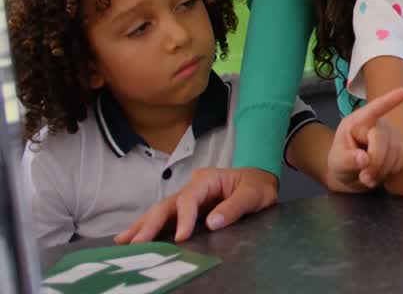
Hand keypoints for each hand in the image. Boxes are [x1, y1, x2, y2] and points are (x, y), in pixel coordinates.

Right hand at [115, 166, 278, 243]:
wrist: (260, 183)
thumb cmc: (257, 186)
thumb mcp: (254, 194)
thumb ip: (235, 207)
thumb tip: (213, 222)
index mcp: (207, 179)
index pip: (189, 199)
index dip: (183, 218)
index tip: (181, 237)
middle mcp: (193, 187)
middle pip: (168, 205)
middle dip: (150, 224)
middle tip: (135, 242)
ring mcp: (188, 198)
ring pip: (162, 211)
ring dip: (143, 226)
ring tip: (123, 241)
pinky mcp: (188, 210)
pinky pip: (167, 218)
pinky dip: (150, 227)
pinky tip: (134, 237)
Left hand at [326, 88, 402, 191]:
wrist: (352, 175)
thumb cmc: (341, 164)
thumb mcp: (337, 164)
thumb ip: (347, 160)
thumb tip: (364, 159)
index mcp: (357, 122)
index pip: (373, 110)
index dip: (389, 101)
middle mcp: (376, 124)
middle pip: (382, 140)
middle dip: (375, 162)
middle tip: (364, 178)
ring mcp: (390, 134)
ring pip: (394, 152)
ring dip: (382, 170)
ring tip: (368, 178)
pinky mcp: (400, 146)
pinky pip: (401, 159)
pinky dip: (390, 171)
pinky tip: (379, 174)